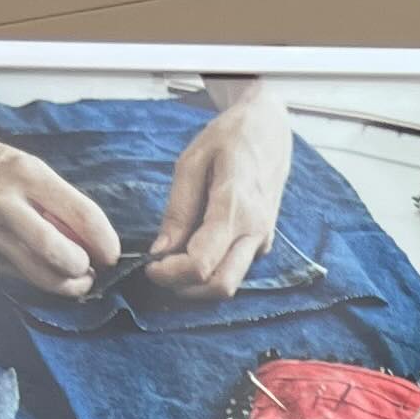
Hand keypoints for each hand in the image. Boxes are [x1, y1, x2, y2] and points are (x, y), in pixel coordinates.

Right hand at [0, 115, 118, 293]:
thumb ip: (64, 203)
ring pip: (42, 277)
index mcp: (27, 175)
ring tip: (78, 276)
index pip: (81, 215)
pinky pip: (24, 279)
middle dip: (84, 268)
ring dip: (69, 284)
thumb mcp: (32, 169)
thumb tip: (97, 241)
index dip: (105, 242)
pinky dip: (44, 281)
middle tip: (92, 267)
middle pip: (59, 254)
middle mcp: (7, 205)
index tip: (112, 253)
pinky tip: (50, 271)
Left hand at [146, 84, 291, 300]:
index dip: (170, 273)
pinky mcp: (263, 244)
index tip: (149, 266)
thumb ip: (178, 209)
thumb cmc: (229, 138)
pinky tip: (193, 252)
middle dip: (185, 288)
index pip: (201, 263)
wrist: (270, 130)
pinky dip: (210, 272)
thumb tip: (160, 251)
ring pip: (229, 284)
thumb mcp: (192, 161)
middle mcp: (255, 232)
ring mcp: (263, 241)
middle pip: (220, 287)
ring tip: (172, 262)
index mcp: (235, 208)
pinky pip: (235, 270)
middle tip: (159, 272)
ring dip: (197, 285)